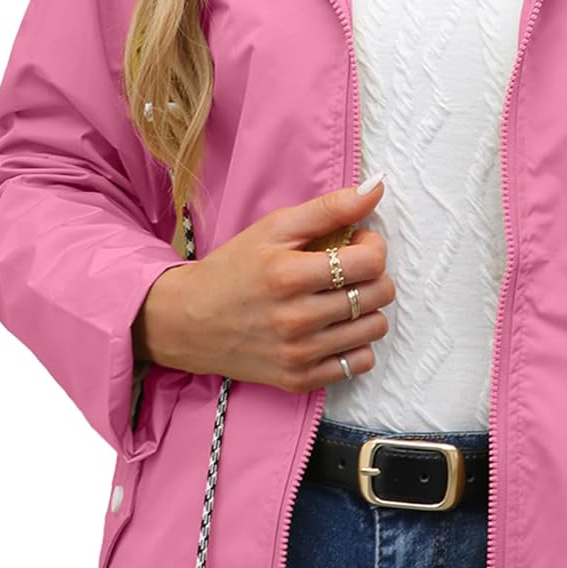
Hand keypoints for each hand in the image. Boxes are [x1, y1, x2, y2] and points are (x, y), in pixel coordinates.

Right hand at [132, 178, 395, 390]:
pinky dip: (356, 344)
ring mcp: (300, 354)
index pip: (370, 262)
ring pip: (375, 329)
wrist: (186, 322)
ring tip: (343, 299)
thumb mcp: (273, 228)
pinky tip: (336, 329)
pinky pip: (359, 363)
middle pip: (379, 295)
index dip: (373, 246)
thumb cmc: (232, 269)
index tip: (357, 243)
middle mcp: (297, 319)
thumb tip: (377, 188)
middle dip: (374, 275)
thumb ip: (328, 209)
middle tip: (351, 270)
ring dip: (369, 309)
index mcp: (289, 275)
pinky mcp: (299, 379)